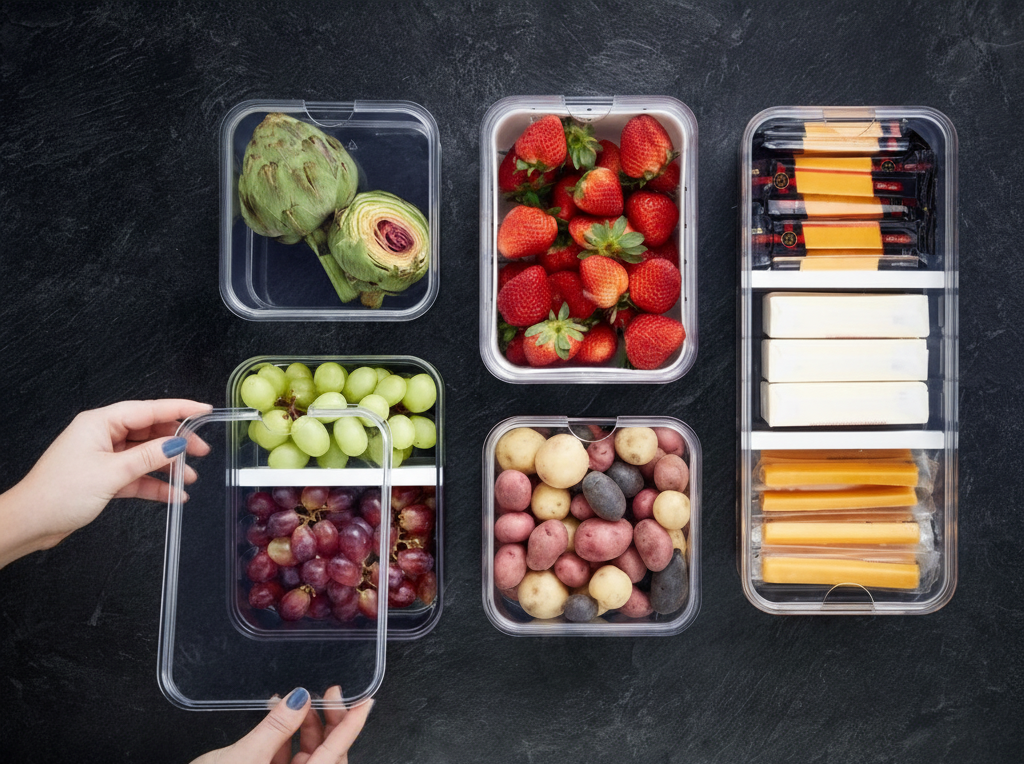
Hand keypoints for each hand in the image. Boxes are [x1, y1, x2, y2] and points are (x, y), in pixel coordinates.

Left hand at [0, 399, 210, 567]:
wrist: (31, 523)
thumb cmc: (57, 493)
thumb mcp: (111, 473)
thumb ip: (147, 457)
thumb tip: (176, 445)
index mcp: (99, 423)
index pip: (148, 409)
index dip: (179, 409)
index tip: (204, 410)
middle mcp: (103, 435)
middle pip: (150, 431)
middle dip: (177, 442)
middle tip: (201, 451)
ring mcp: (105, 456)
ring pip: (146, 454)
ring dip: (168, 466)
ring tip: (189, 477)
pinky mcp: (105, 476)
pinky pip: (138, 475)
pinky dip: (155, 484)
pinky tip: (173, 493)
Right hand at [190, 686, 372, 763]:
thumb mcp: (243, 756)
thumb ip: (274, 727)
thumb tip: (299, 699)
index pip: (335, 753)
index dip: (352, 724)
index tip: (367, 701)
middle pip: (326, 755)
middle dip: (327, 722)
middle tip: (329, 694)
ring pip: (307, 758)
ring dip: (304, 729)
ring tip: (296, 703)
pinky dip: (284, 742)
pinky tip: (278, 720)